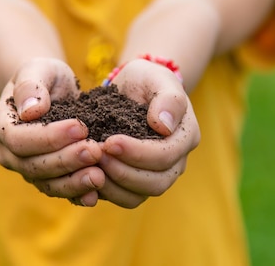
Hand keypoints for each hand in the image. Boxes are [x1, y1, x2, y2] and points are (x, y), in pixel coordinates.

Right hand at [0, 58, 104, 205]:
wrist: (53, 90)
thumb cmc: (44, 75)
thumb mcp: (38, 68)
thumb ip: (31, 85)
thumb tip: (31, 111)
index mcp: (2, 125)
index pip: (20, 140)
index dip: (49, 137)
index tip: (79, 127)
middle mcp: (10, 153)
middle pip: (34, 166)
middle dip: (66, 160)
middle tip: (95, 150)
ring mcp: (28, 169)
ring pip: (47, 184)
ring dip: (74, 183)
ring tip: (99, 176)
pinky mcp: (48, 179)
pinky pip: (61, 191)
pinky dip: (78, 195)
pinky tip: (95, 195)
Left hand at [97, 59, 200, 207]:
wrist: (132, 88)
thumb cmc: (146, 79)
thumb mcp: (157, 77)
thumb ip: (167, 98)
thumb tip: (164, 126)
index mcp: (186, 137)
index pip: (166, 156)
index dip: (138, 153)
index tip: (109, 141)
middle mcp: (176, 161)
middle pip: (156, 183)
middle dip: (124, 172)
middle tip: (97, 155)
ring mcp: (157, 174)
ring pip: (139, 196)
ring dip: (113, 185)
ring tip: (91, 166)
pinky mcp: (136, 182)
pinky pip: (124, 198)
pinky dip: (106, 192)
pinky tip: (88, 176)